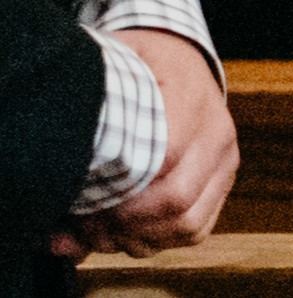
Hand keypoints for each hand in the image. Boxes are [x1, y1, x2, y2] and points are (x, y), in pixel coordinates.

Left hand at [84, 32, 233, 253]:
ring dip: (139, 238)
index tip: (82, 201)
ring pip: (188, 224)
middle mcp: (217, 132)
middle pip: (176, 199)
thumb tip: (64, 185)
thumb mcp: (110, 71)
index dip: (120, 190)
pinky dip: (159, 241)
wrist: (180, 56)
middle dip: (123, 222)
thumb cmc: (138, 64)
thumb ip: (88, 121)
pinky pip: (197, 229)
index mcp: (190, 96)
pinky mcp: (222, 182)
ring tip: (102, 232)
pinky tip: (128, 233)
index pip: (163, 158)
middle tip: (84, 225)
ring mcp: (225, 160)